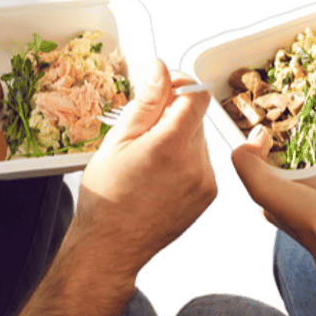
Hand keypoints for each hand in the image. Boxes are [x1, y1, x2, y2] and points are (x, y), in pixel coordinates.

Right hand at [73, 60, 217, 280]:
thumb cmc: (107, 195)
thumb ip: (146, 102)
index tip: (160, 91)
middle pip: (195, 117)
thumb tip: (162, 69)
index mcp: (170, 146)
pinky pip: (200, 162)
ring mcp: (206, 182)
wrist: (111, 246)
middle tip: (141, 135)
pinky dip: (183, 161)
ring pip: (197, 139)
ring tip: (148, 162)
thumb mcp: (118, 140)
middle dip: (171, 116)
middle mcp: (196, 164)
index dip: (179, 85)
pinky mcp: (208, 196)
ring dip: (177, 139)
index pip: (196, 95)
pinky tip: (158, 177)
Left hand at [231, 124, 315, 259]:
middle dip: (300, 148)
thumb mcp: (265, 188)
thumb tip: (257, 134)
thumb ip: (248, 162)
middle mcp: (297, 205)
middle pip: (296, 169)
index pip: (266, 170)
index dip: (268, 149)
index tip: (275, 124)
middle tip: (305, 120)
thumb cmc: (305, 217)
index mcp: (274, 202)